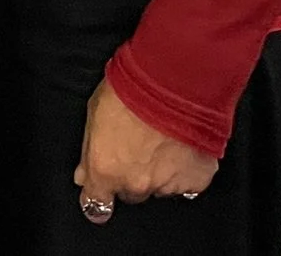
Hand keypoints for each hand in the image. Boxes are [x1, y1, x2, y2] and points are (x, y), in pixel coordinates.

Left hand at [73, 78, 217, 214]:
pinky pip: (188, 184)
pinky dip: (186, 169)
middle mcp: (136, 183)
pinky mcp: (196, 179)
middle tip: (138, 146)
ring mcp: (167, 184)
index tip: (102, 193)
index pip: (96, 203)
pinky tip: (183, 146)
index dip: (100, 195)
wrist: (174, 78)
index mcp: (106, 169)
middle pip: (131, 193)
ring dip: (160, 172)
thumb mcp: (94, 112)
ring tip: (163, 140)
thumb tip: (84, 172)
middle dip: (131, 176)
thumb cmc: (132, 86)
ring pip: (160, 189)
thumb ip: (89, 149)